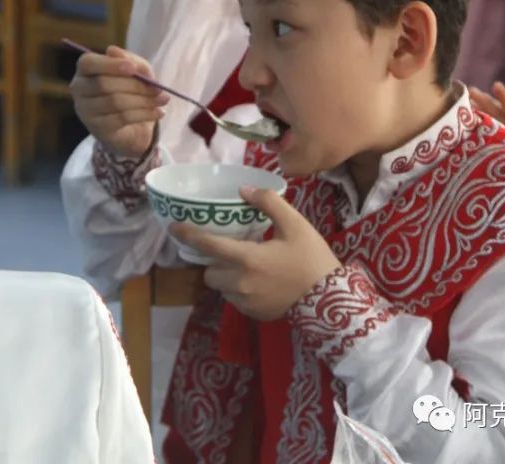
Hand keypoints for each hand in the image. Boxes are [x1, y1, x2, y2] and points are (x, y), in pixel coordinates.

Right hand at [69, 46, 168, 158]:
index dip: (110, 65)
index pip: (88, 63)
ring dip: (144, 101)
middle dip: (135, 85)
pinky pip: (122, 118)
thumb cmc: (130, 89)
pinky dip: (144, 114)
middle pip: (104, 84)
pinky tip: (159, 112)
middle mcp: (79, 89)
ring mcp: (86, 111)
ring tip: (163, 100)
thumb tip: (113, 51)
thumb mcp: (136, 70)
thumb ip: (130, 60)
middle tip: (158, 88)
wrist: (131, 124)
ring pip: (115, 102)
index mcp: (85, 69)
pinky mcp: (98, 128)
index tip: (132, 68)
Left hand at [169, 186, 341, 320]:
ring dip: (226, 277)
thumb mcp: (295, 224)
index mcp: (247, 259)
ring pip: (221, 288)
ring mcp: (246, 303)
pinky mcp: (254, 314)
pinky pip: (235, 301)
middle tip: (232, 250)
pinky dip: (240, 291)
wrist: (331, 299)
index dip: (188, 235)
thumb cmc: (312, 258)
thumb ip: (268, 203)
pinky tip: (260, 282)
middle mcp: (240, 284)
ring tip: (248, 267)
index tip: (173, 226)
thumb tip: (245, 190)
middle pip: (210, 271)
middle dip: (215, 261)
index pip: (208, 245)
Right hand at [469, 82, 504, 176]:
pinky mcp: (501, 144)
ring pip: (491, 119)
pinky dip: (475, 126)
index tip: (496, 85)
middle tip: (470, 90)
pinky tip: (461, 124)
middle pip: (499, 112)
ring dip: (478, 110)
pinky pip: (487, 132)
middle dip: (486, 101)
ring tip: (461, 102)